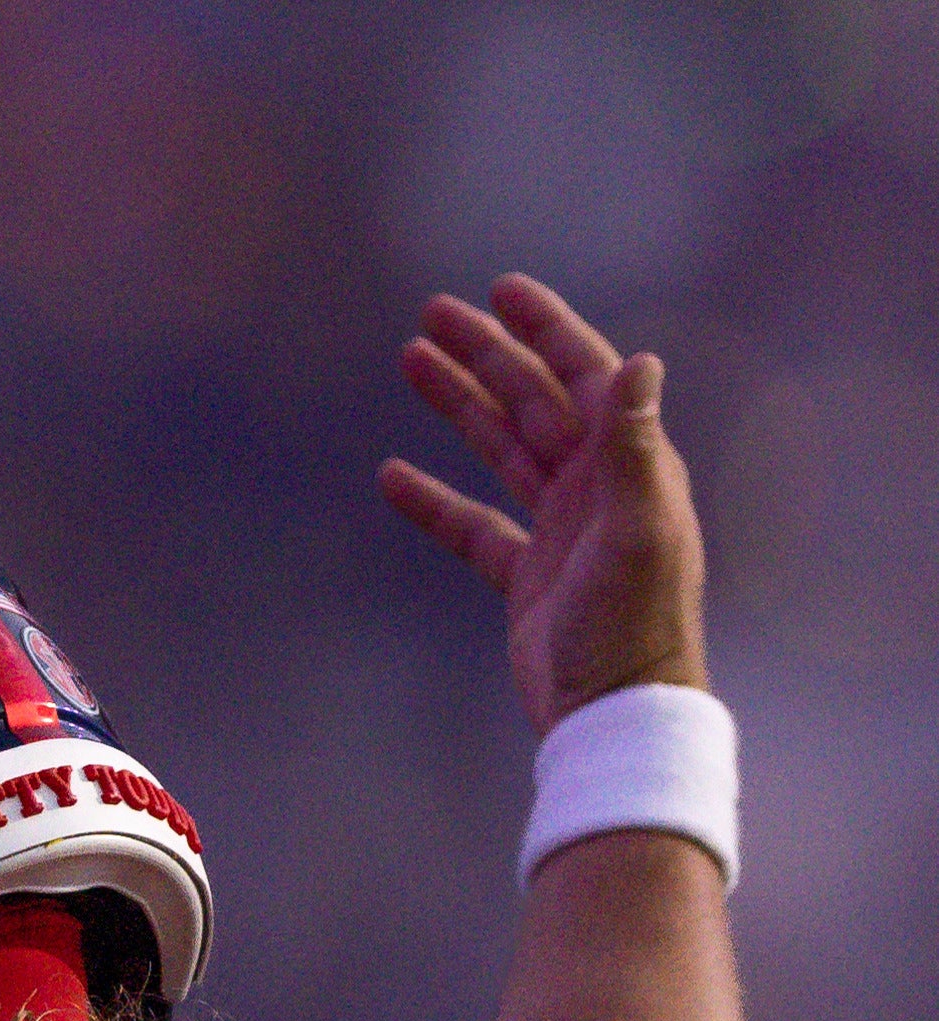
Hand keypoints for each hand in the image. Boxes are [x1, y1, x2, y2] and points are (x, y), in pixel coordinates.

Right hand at [378, 273, 704, 734]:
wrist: (614, 715)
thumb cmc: (633, 625)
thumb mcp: (636, 530)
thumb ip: (633, 447)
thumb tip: (641, 362)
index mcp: (628, 467)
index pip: (584, 376)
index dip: (546, 330)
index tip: (502, 291)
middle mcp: (597, 488)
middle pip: (533, 401)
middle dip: (486, 355)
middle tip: (433, 314)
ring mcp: (561, 531)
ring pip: (501, 449)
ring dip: (459, 406)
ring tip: (410, 362)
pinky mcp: (527, 576)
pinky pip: (472, 524)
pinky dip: (433, 499)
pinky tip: (393, 474)